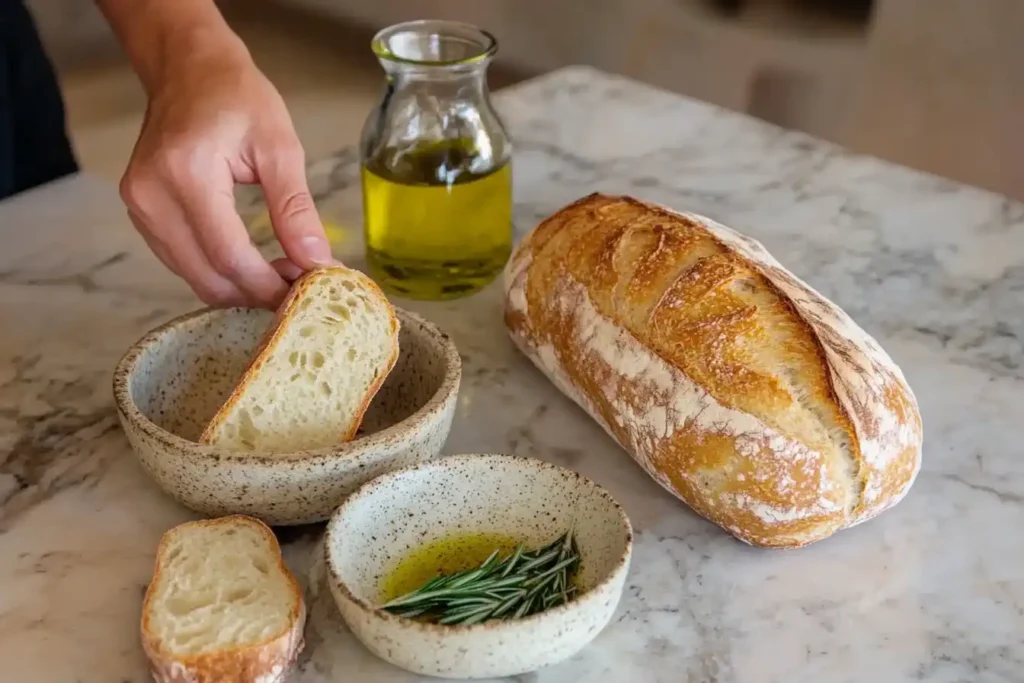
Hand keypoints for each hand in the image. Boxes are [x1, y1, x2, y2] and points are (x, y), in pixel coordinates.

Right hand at [119, 47, 330, 307]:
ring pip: (194, 277)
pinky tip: (252, 262)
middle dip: (257, 293)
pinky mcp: (139, 213)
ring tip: (281, 272)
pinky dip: (219, 273)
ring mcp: (139, 208)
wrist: (186, 68)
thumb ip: (295, 209)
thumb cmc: (237, 97)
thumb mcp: (279, 147)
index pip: (230, 257)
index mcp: (186, 174)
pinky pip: (182, 263)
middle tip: (300, 286)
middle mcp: (152, 197)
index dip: (270, 286)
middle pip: (209, 277)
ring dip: (240, 288)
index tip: (307, 293)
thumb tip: (318, 263)